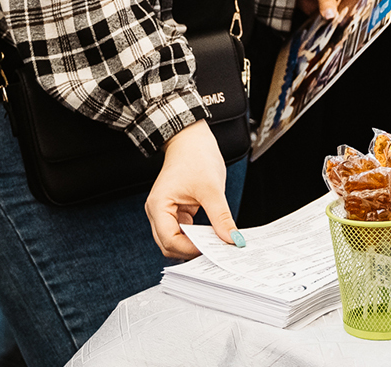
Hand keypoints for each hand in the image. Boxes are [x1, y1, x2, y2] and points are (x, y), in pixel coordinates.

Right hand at [145, 120, 236, 259]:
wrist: (191, 138)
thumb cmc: (196, 156)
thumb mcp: (212, 189)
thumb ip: (221, 217)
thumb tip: (233, 239)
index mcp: (158, 206)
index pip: (170, 240)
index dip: (191, 249)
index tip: (214, 249)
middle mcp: (157, 212)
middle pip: (169, 245)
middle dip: (191, 251)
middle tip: (217, 252)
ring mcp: (165, 212)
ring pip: (176, 241)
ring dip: (194, 245)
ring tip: (217, 245)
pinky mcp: (175, 211)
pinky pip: (183, 231)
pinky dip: (196, 236)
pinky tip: (213, 236)